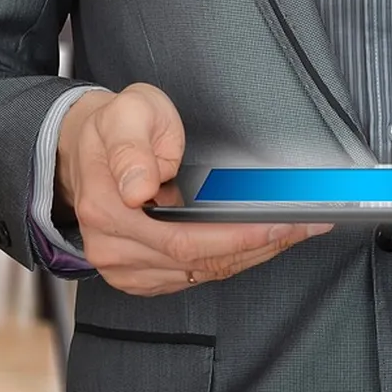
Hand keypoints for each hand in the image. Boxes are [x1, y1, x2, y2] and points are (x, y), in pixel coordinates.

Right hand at [56, 83, 332, 295]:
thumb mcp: (126, 113)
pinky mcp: (137, 276)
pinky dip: (231, 261)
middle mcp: (112, 247)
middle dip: (260, 245)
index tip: (282, 223)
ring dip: (252, 255)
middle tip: (306, 225)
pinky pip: (193, 277)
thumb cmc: (114, 126)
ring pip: (202, 274)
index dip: (240, 236)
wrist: (86, 149)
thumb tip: (138, 189)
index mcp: (106, 208)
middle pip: (200, 262)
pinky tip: (259, 243)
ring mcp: (123, 268)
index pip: (184, 239)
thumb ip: (132, 146)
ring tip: (293, 231)